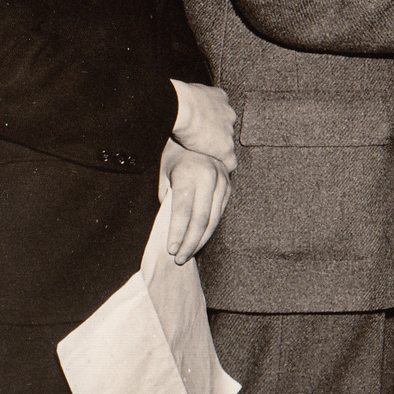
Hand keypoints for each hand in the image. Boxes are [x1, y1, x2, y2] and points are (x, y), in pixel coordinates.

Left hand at [158, 140, 229, 262]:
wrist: (196, 134)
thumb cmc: (173, 155)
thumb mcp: (164, 175)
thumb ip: (167, 199)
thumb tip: (168, 227)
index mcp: (190, 172)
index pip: (183, 211)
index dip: (177, 233)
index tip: (170, 250)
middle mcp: (209, 175)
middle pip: (201, 219)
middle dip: (190, 243)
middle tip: (179, 258)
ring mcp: (222, 180)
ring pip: (213, 219)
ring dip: (201, 239)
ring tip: (188, 253)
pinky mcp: (229, 185)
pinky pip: (220, 212)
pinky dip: (210, 228)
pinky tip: (200, 238)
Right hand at [171, 80, 238, 171]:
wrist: (181, 107)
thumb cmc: (178, 99)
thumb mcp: (186, 93)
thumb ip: (190, 99)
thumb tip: (176, 102)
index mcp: (219, 97)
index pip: (220, 110)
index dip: (210, 120)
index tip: (202, 125)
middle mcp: (228, 113)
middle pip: (225, 127)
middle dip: (216, 134)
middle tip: (201, 140)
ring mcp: (228, 131)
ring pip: (227, 143)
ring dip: (217, 149)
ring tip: (205, 155)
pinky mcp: (226, 148)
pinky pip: (231, 161)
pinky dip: (224, 165)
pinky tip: (217, 169)